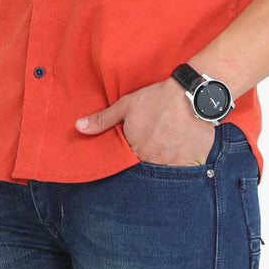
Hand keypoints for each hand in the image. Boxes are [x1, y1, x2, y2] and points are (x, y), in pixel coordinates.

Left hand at [75, 78, 215, 165]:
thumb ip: (103, 119)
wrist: (190, 96)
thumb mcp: (127, 105)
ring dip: (162, 161)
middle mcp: (149, 160)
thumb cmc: (156, 99)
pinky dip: (179, 163)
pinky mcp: (187, 164)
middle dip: (146, 157)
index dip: (130, 152)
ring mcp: (169, 164)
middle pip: (143, 166)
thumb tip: (78, 127)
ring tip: (167, 147)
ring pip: (161, 169)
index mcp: (132, 148)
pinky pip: (180, 172)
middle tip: (154, 144)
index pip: (125, 160)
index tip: (138, 143)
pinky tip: (180, 151)